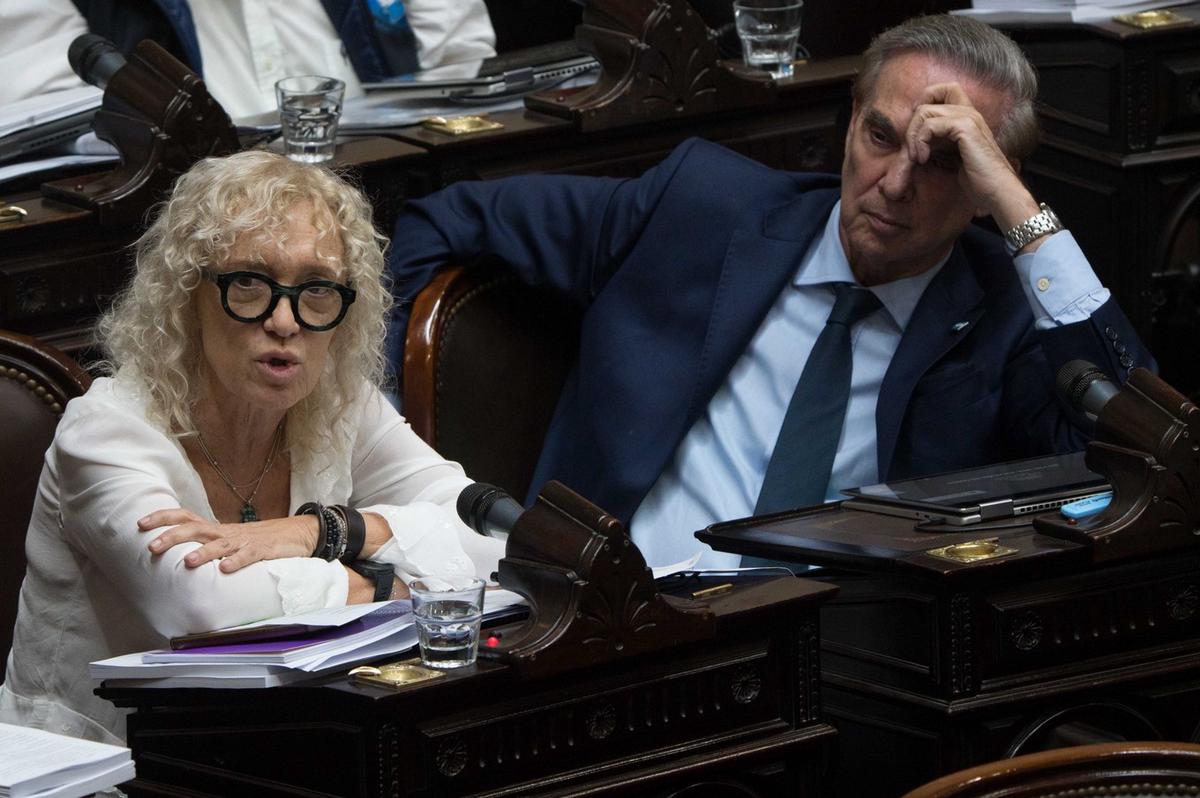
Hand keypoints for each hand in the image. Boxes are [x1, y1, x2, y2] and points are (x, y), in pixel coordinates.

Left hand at [140, 509, 319, 572]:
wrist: (296, 533)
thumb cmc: (256, 540)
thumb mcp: (227, 540)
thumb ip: (205, 545)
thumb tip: (172, 556)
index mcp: (215, 529)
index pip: (184, 516)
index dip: (162, 517)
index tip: (140, 524)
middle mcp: (225, 532)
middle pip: (195, 528)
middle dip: (173, 537)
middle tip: (152, 547)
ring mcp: (244, 541)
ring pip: (220, 543)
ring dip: (203, 552)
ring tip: (189, 562)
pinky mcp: (263, 550)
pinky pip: (249, 555)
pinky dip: (237, 562)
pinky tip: (225, 569)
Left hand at [906, 82, 1039, 230]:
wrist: (996, 191)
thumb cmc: (977, 180)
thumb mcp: (951, 156)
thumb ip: (938, 142)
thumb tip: (911, 141)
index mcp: (967, 116)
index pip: (943, 89)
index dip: (924, 102)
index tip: (917, 130)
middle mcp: (969, 112)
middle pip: (928, 98)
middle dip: (913, 125)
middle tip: (913, 150)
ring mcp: (968, 117)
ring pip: (924, 111)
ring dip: (913, 136)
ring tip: (917, 157)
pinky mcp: (965, 127)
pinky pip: (930, 125)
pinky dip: (920, 142)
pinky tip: (924, 159)